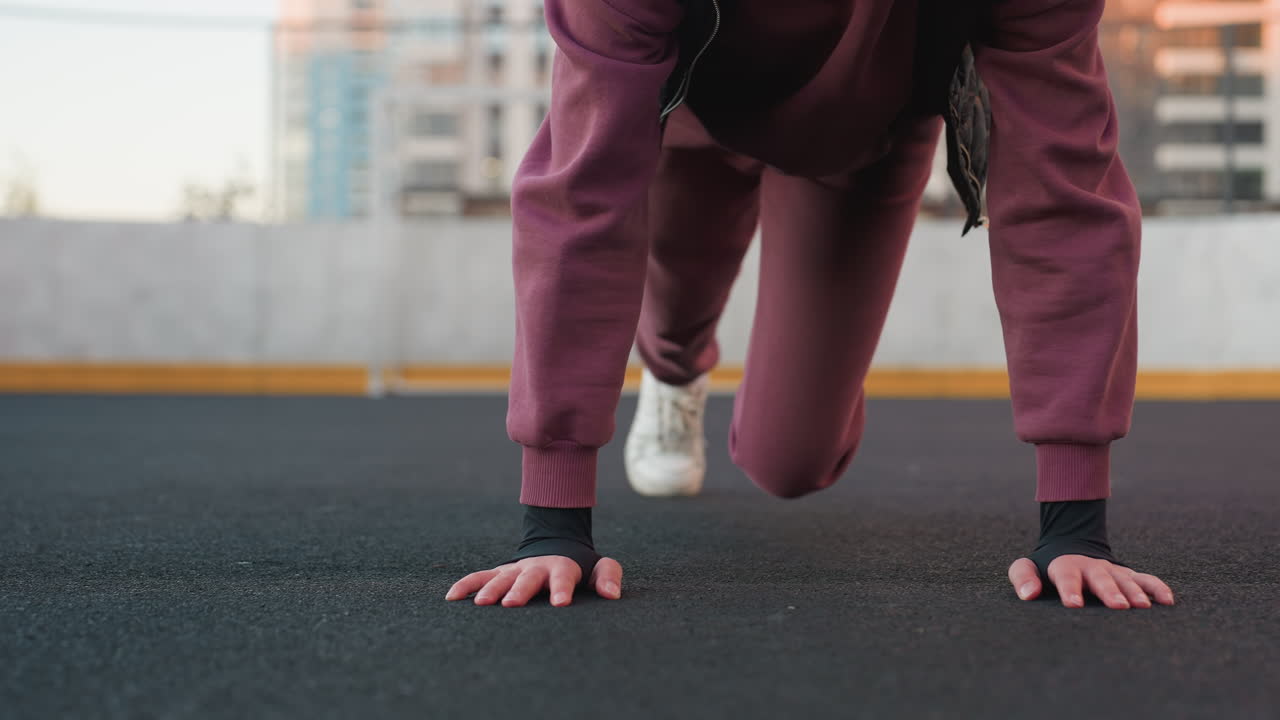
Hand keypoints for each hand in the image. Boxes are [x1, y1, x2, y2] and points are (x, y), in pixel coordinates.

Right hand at [445, 555, 623, 606]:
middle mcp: (535, 568)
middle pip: (527, 579)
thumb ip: (607, 576)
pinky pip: (479, 577)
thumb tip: (612, 595)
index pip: (563, 578)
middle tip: (512, 604)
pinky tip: (452, 598)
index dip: (561, 589)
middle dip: (520, 590)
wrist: (556, 544)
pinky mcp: (499, 573)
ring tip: (480, 604)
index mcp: (561, 567)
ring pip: (501, 578)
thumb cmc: (579, 566)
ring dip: (491, 590)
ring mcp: (515, 570)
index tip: (561, 603)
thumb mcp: (599, 566)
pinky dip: (465, 585)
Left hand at [1008, 555, 1173, 608]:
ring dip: (1135, 592)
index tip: (1073, 604)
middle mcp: (1092, 567)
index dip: (1070, 589)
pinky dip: (1158, 588)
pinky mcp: (1128, 576)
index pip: (1066, 576)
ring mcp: (1112, 571)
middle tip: (1118, 606)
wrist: (1070, 544)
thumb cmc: (1047, 566)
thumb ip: (1023, 576)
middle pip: (1101, 578)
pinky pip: (1146, 580)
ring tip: (1142, 607)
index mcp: (1065, 566)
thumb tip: (1028, 594)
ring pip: (1126, 580)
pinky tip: (1168, 601)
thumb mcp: (1028, 566)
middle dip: (1109, 591)